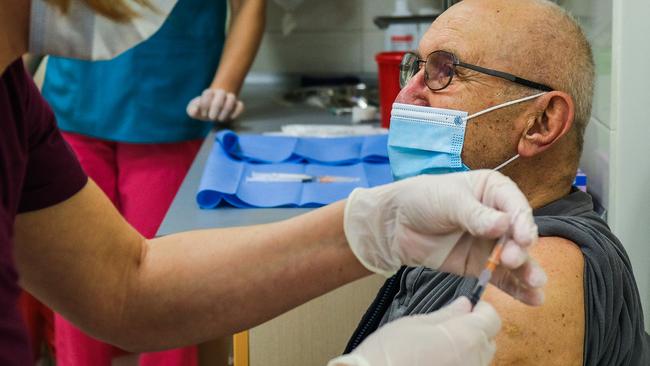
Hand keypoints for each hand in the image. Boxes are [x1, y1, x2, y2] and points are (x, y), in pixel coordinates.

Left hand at [186, 88, 244, 121]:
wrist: (212, 111)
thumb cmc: (202, 110)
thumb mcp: (193, 110)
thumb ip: (191, 110)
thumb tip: (195, 111)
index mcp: (209, 93)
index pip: (208, 93)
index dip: (205, 104)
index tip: (203, 114)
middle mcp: (220, 93)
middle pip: (221, 93)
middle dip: (216, 107)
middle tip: (212, 118)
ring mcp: (230, 98)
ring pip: (232, 98)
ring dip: (226, 110)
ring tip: (220, 119)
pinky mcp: (237, 105)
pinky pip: (240, 106)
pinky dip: (236, 112)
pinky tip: (230, 118)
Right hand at [328, 297, 499, 365]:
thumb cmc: (390, 352)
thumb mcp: (416, 323)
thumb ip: (446, 315)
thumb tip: (465, 305)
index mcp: (466, 337)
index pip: (492, 319)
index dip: (481, 310)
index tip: (466, 307)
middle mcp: (474, 360)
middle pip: (488, 341)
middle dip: (475, 330)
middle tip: (450, 324)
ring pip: (479, 359)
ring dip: (467, 349)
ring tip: (440, 345)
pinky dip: (459, 362)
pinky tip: (437, 360)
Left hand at [344, 170, 545, 304]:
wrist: (394, 224)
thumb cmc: (421, 199)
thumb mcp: (448, 200)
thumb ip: (474, 215)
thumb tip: (503, 225)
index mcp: (493, 191)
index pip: (515, 206)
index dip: (522, 222)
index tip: (523, 238)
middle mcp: (498, 216)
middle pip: (518, 234)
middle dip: (520, 249)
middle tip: (510, 259)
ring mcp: (490, 242)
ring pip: (515, 258)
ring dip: (527, 271)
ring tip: (535, 284)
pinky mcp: (479, 264)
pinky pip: (501, 277)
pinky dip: (516, 288)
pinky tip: (532, 298)